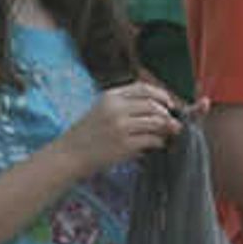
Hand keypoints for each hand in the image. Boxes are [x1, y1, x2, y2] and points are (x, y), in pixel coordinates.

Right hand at [61, 79, 184, 175]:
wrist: (68, 155)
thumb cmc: (88, 134)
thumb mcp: (102, 110)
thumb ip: (126, 105)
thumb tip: (160, 108)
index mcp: (110, 96)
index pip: (143, 88)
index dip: (161, 95)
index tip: (170, 104)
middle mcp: (115, 109)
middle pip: (153, 105)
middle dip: (168, 114)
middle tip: (174, 123)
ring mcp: (120, 127)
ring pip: (156, 122)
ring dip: (167, 129)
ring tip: (167, 134)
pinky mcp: (124, 145)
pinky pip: (152, 140)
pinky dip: (159, 142)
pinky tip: (156, 144)